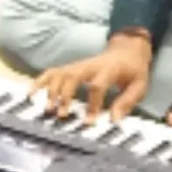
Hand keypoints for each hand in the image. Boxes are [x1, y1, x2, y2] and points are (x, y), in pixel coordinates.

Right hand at [32, 31, 153, 120]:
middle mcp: (90, 66)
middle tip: (61, 114)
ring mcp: (78, 65)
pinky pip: (53, 72)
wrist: (127, 49)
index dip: (92, 104)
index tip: (88, 122)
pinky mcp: (71, 67)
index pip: (97, 85)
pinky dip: (40, 81)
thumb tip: (113, 120)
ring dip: (51, 90)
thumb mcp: (139, 85)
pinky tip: (32, 93)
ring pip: (60, 73)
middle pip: (72, 76)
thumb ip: (127, 102)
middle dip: (64, 95)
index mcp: (109, 69)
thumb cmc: (133, 70)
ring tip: (47, 108)